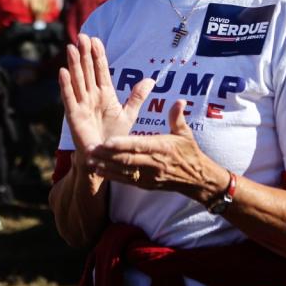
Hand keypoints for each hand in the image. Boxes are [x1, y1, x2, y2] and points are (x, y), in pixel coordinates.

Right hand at [58, 34, 153, 155]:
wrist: (105, 157)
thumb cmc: (115, 137)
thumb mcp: (129, 114)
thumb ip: (137, 97)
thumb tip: (150, 80)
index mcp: (104, 94)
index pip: (101, 70)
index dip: (98, 55)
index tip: (96, 39)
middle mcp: (91, 96)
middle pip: (88, 71)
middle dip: (85, 54)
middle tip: (82, 36)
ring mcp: (81, 105)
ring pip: (78, 80)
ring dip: (74, 64)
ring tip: (71, 47)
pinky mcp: (73, 116)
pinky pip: (69, 98)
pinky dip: (65, 86)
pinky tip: (63, 72)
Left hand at [87, 100, 226, 203]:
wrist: (196, 179)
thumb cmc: (189, 152)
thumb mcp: (185, 133)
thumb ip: (177, 117)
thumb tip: (179, 101)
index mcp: (162, 148)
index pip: (139, 145)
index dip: (121, 144)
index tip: (106, 141)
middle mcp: (153, 163)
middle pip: (126, 159)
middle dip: (107, 156)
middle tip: (89, 150)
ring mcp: (148, 176)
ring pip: (123, 171)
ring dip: (105, 166)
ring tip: (88, 160)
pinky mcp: (145, 184)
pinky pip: (126, 180)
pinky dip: (112, 176)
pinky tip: (99, 170)